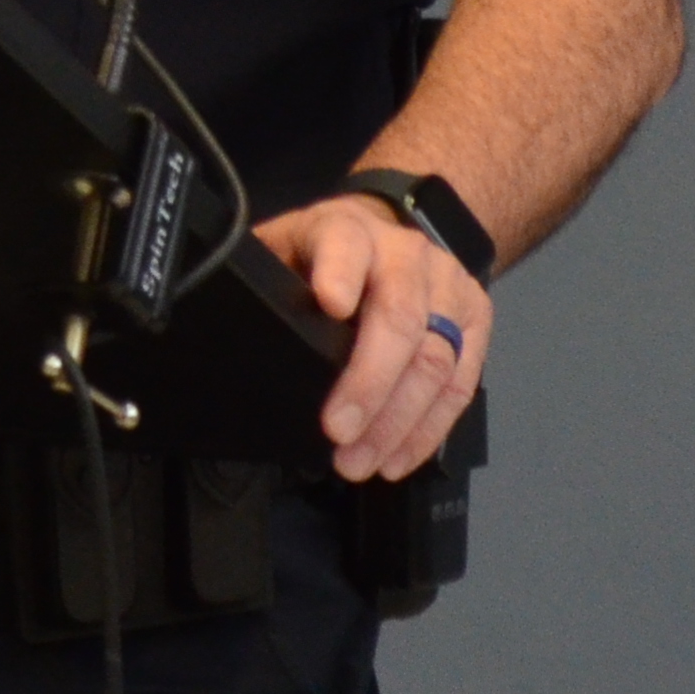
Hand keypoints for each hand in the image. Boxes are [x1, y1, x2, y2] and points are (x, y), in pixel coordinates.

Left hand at [260, 191, 485, 484]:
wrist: (391, 232)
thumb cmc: (323, 253)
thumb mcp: (283, 250)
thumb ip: (264, 282)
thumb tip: (218, 332)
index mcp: (348, 231)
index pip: (344, 245)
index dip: (339, 273)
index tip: (329, 304)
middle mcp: (407, 255)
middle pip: (399, 319)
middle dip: (369, 383)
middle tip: (337, 432)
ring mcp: (449, 288)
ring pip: (434, 360)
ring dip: (397, 422)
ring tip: (359, 462)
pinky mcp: (475, 323)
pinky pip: (459, 384)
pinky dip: (428, 430)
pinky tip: (397, 457)